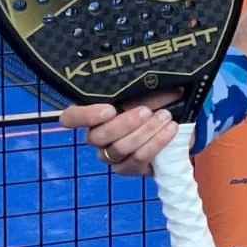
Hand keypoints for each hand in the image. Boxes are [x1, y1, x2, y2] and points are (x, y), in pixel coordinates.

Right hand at [58, 89, 183, 176]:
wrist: (175, 126)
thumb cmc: (156, 103)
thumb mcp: (148, 90)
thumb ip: (142, 87)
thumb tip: (150, 79)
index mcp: (94, 114)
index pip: (71, 118)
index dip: (84, 116)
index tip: (109, 109)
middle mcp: (97, 137)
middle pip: (96, 137)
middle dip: (125, 123)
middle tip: (147, 111)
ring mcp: (110, 155)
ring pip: (118, 149)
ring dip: (145, 132)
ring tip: (165, 117)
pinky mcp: (127, 167)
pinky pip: (136, 160)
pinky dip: (156, 143)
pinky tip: (170, 130)